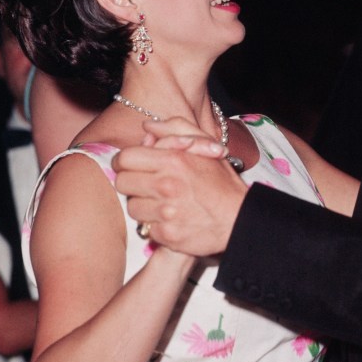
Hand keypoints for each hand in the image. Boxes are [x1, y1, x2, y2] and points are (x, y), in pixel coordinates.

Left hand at [114, 118, 248, 256]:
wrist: (239, 219)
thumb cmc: (222, 182)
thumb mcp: (206, 146)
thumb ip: (176, 128)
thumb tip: (148, 127)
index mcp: (173, 160)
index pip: (125, 158)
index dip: (125, 161)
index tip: (133, 167)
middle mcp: (166, 185)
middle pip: (122, 182)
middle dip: (133, 183)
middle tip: (148, 185)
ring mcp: (165, 212)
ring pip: (132, 207)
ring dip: (143, 205)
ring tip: (163, 203)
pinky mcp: (166, 234)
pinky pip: (145, 228)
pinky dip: (155, 225)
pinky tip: (171, 219)